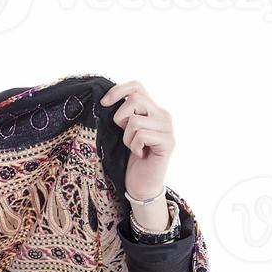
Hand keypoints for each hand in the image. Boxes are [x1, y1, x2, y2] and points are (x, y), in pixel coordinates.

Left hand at [99, 80, 175, 203]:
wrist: (141, 185)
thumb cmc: (129, 159)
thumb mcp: (124, 132)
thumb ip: (124, 114)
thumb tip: (106, 100)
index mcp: (152, 109)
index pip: (137, 86)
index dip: (118, 90)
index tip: (103, 103)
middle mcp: (163, 115)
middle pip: (134, 99)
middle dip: (121, 119)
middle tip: (125, 136)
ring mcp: (168, 128)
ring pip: (135, 120)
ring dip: (127, 138)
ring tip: (134, 148)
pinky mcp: (168, 142)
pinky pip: (141, 135)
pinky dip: (135, 146)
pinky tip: (140, 155)